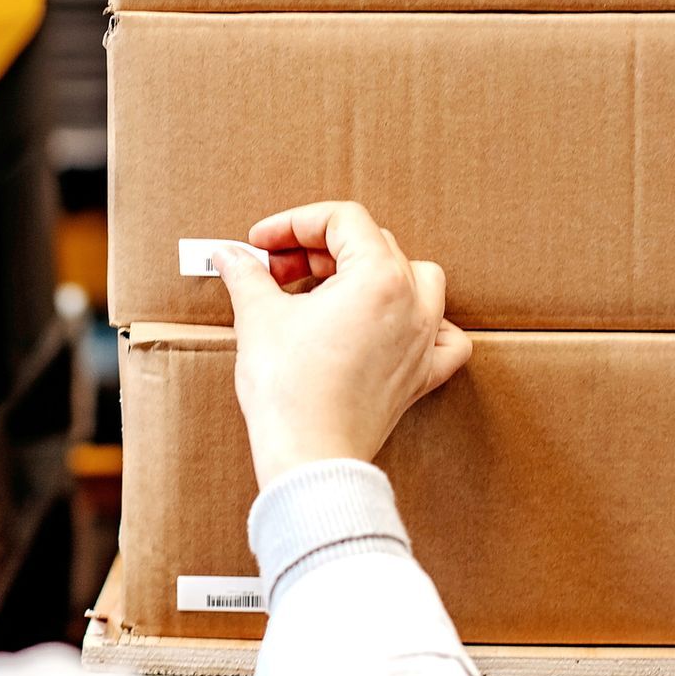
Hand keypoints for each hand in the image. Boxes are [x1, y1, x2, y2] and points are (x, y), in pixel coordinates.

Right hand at [212, 202, 472, 489]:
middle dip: (318, 249)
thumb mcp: (259, 317)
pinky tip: (393, 325)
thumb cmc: (289, 390)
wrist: (310, 455)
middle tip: (275, 271)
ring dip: (372, 272)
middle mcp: (413, 302)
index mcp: (378, 276)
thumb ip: (247, 275)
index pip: (341, 220)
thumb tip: (229, 255)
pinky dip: (424, 323)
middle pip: (372, 245)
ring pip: (417, 278)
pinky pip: (445, 337)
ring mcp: (424, 340)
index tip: (261, 244)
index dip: (293, 223)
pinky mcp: (422, 375)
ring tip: (329, 289)